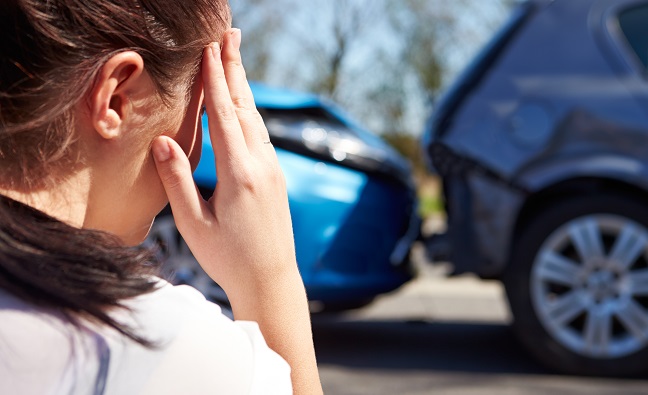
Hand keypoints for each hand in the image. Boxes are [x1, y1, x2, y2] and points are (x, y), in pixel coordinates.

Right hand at [151, 29, 322, 393]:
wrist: (271, 280)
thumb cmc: (228, 258)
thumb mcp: (193, 224)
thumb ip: (178, 180)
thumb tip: (162, 140)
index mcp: (239, 175)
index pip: (224, 116)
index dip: (215, 80)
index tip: (210, 49)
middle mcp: (262, 166)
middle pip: (245, 108)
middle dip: (235, 69)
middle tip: (230, 34)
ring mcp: (273, 170)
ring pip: (256, 120)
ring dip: (243, 87)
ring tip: (234, 57)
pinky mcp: (276, 178)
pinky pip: (261, 135)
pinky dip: (248, 112)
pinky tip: (242, 104)